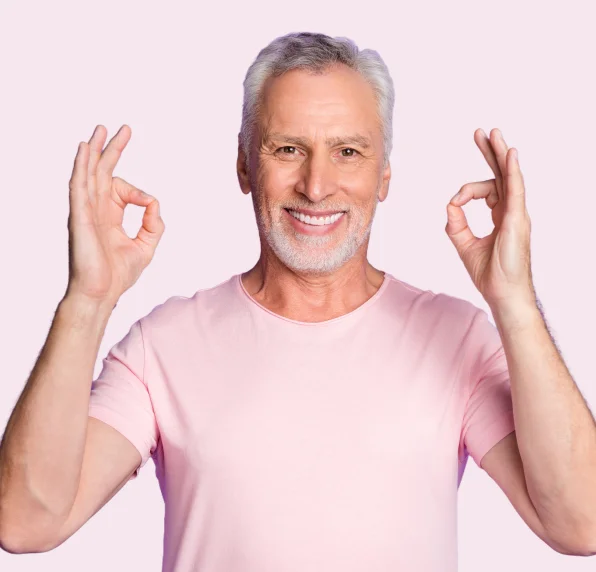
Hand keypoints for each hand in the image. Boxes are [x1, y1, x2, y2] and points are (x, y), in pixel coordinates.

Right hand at [65, 124, 164, 305]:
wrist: (102, 293)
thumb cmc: (119, 274)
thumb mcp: (146, 245)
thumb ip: (154, 223)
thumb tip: (153, 201)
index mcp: (110, 215)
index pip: (122, 188)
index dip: (139, 192)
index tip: (148, 203)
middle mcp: (96, 209)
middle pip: (102, 171)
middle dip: (111, 149)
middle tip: (121, 128)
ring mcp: (86, 211)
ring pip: (88, 173)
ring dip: (93, 151)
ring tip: (98, 130)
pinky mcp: (79, 216)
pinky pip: (78, 186)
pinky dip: (81, 167)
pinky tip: (84, 150)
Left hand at [445, 128, 534, 307]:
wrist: (502, 293)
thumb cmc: (489, 274)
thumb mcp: (464, 244)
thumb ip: (455, 223)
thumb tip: (450, 205)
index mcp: (501, 216)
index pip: (487, 189)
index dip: (466, 191)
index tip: (456, 201)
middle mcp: (511, 211)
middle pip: (502, 175)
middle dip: (491, 153)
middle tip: (483, 133)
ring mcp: (517, 214)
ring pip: (510, 176)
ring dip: (500, 154)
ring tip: (493, 134)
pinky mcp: (518, 219)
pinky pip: (516, 190)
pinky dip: (512, 171)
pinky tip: (510, 154)